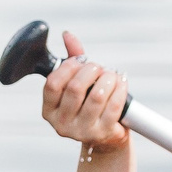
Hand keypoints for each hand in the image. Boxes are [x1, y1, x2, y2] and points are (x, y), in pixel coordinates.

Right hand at [41, 31, 129, 149]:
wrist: (106, 137)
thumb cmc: (88, 105)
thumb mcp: (77, 83)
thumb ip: (71, 59)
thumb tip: (68, 35)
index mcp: (49, 110)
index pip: (52, 84)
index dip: (68, 67)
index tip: (80, 60)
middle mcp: (62, 124)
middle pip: (76, 88)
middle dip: (91, 70)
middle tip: (99, 68)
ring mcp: (82, 131)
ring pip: (97, 96)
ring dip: (108, 78)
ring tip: (112, 74)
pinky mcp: (103, 133)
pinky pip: (114, 105)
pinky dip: (120, 89)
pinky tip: (121, 82)